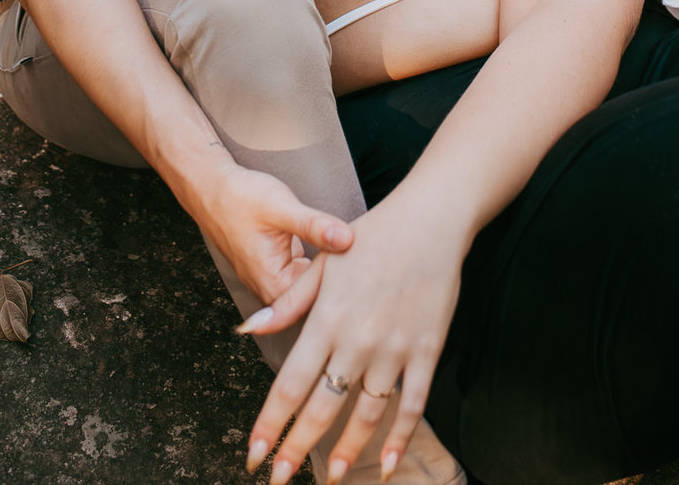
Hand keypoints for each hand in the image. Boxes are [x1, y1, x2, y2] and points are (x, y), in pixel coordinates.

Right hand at [191, 156, 353, 307]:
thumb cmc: (241, 198)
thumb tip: (348, 240)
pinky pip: (303, 271)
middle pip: (319, 293)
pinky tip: (333, 243)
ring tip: (353, 246)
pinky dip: (318, 259)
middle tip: (361, 248)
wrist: (211, 188)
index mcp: (275, 285)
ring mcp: (273, 280)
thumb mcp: (282, 208)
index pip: (323, 296)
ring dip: (329, 266)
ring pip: (311, 282)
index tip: (365, 258)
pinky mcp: (276, 267)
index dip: (346, 277)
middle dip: (340, 273)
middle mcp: (273, 291)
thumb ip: (315, 226)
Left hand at [241, 198, 465, 482]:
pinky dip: (401, 438)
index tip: (253, 455)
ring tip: (334, 475)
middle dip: (298, 448)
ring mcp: (394, 348)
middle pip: (322, 407)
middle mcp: (357, 340)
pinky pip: (412, 404)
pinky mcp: (426, 350)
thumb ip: (288, 302)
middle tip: (281, 479)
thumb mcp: (324, 264)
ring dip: (348, 449)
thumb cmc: (373, 236)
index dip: (270, 424)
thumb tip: (248, 328)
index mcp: (327, 319)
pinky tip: (390, 463)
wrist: (430, 219)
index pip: (289, 384)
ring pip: (366, 413)